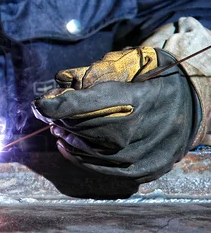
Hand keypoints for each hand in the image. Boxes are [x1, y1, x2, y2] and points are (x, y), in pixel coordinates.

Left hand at [33, 48, 199, 182]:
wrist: (193, 105)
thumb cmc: (158, 77)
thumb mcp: (134, 61)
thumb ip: (96, 70)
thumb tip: (60, 80)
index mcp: (139, 99)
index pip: (86, 106)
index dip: (56, 106)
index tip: (39, 104)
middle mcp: (141, 132)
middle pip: (83, 129)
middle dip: (61, 119)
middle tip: (49, 110)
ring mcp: (142, 156)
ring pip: (88, 151)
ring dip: (67, 137)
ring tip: (57, 126)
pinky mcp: (142, 171)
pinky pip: (99, 168)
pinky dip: (79, 156)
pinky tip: (68, 144)